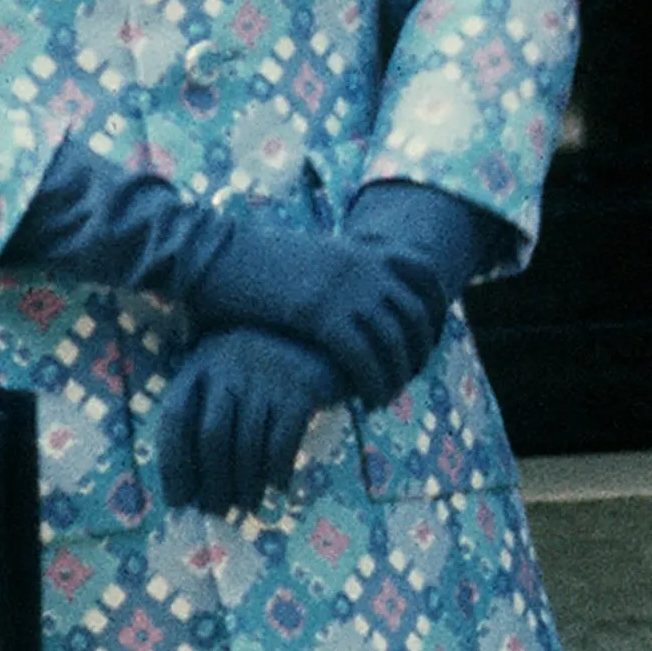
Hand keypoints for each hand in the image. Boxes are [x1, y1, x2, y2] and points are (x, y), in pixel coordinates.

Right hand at [6, 142, 434, 404]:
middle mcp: (365, 267)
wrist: (216, 255)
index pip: (425, 276)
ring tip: (383, 397)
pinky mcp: (324, 316)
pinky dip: (372, 383)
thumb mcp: (312, 259)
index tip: (429, 339)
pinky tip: (365, 401)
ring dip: (396, 375)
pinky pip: (365, 358)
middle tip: (409, 378)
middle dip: (419, 351)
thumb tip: (361, 291)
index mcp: (363, 249)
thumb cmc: (256, 262)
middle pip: (416, 315)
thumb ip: (343, 272)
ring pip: (394, 342)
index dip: (435, 309)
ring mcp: (347, 290)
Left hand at [156, 326, 345, 517]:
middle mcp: (229, 365)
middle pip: (212, 437)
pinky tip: (278, 486)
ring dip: (245, 484)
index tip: (180, 500)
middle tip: (217, 511)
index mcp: (201, 365)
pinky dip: (277, 470)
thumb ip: (207, 419)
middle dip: (213, 482)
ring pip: (248, 443)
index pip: (175, 418)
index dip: (173, 464)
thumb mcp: (228, 380)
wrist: (325, 339)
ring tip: (247, 506)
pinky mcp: (302, 387)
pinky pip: (283, 441)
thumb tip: (193, 490)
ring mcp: (267, 375)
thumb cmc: (266, 371)